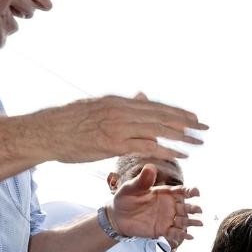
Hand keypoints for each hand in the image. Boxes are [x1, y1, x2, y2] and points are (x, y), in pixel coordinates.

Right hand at [36, 94, 206, 162]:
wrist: (45, 132)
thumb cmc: (68, 123)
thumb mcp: (96, 107)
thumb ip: (121, 106)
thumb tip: (140, 97)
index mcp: (117, 102)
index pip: (154, 105)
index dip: (177, 111)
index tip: (194, 117)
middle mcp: (121, 110)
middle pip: (162, 115)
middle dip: (187, 121)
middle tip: (206, 128)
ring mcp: (118, 127)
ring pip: (158, 129)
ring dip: (182, 136)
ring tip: (199, 141)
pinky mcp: (114, 144)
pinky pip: (147, 146)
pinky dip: (167, 149)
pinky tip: (182, 155)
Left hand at [110, 164, 200, 241]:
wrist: (117, 216)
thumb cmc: (125, 198)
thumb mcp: (132, 187)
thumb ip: (142, 180)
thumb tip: (150, 167)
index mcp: (165, 193)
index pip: (181, 191)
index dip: (190, 191)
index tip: (196, 192)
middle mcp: (169, 206)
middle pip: (185, 207)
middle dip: (193, 208)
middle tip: (198, 210)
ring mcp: (167, 219)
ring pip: (183, 221)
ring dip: (192, 222)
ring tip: (199, 223)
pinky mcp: (163, 230)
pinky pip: (175, 233)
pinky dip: (182, 235)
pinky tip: (189, 236)